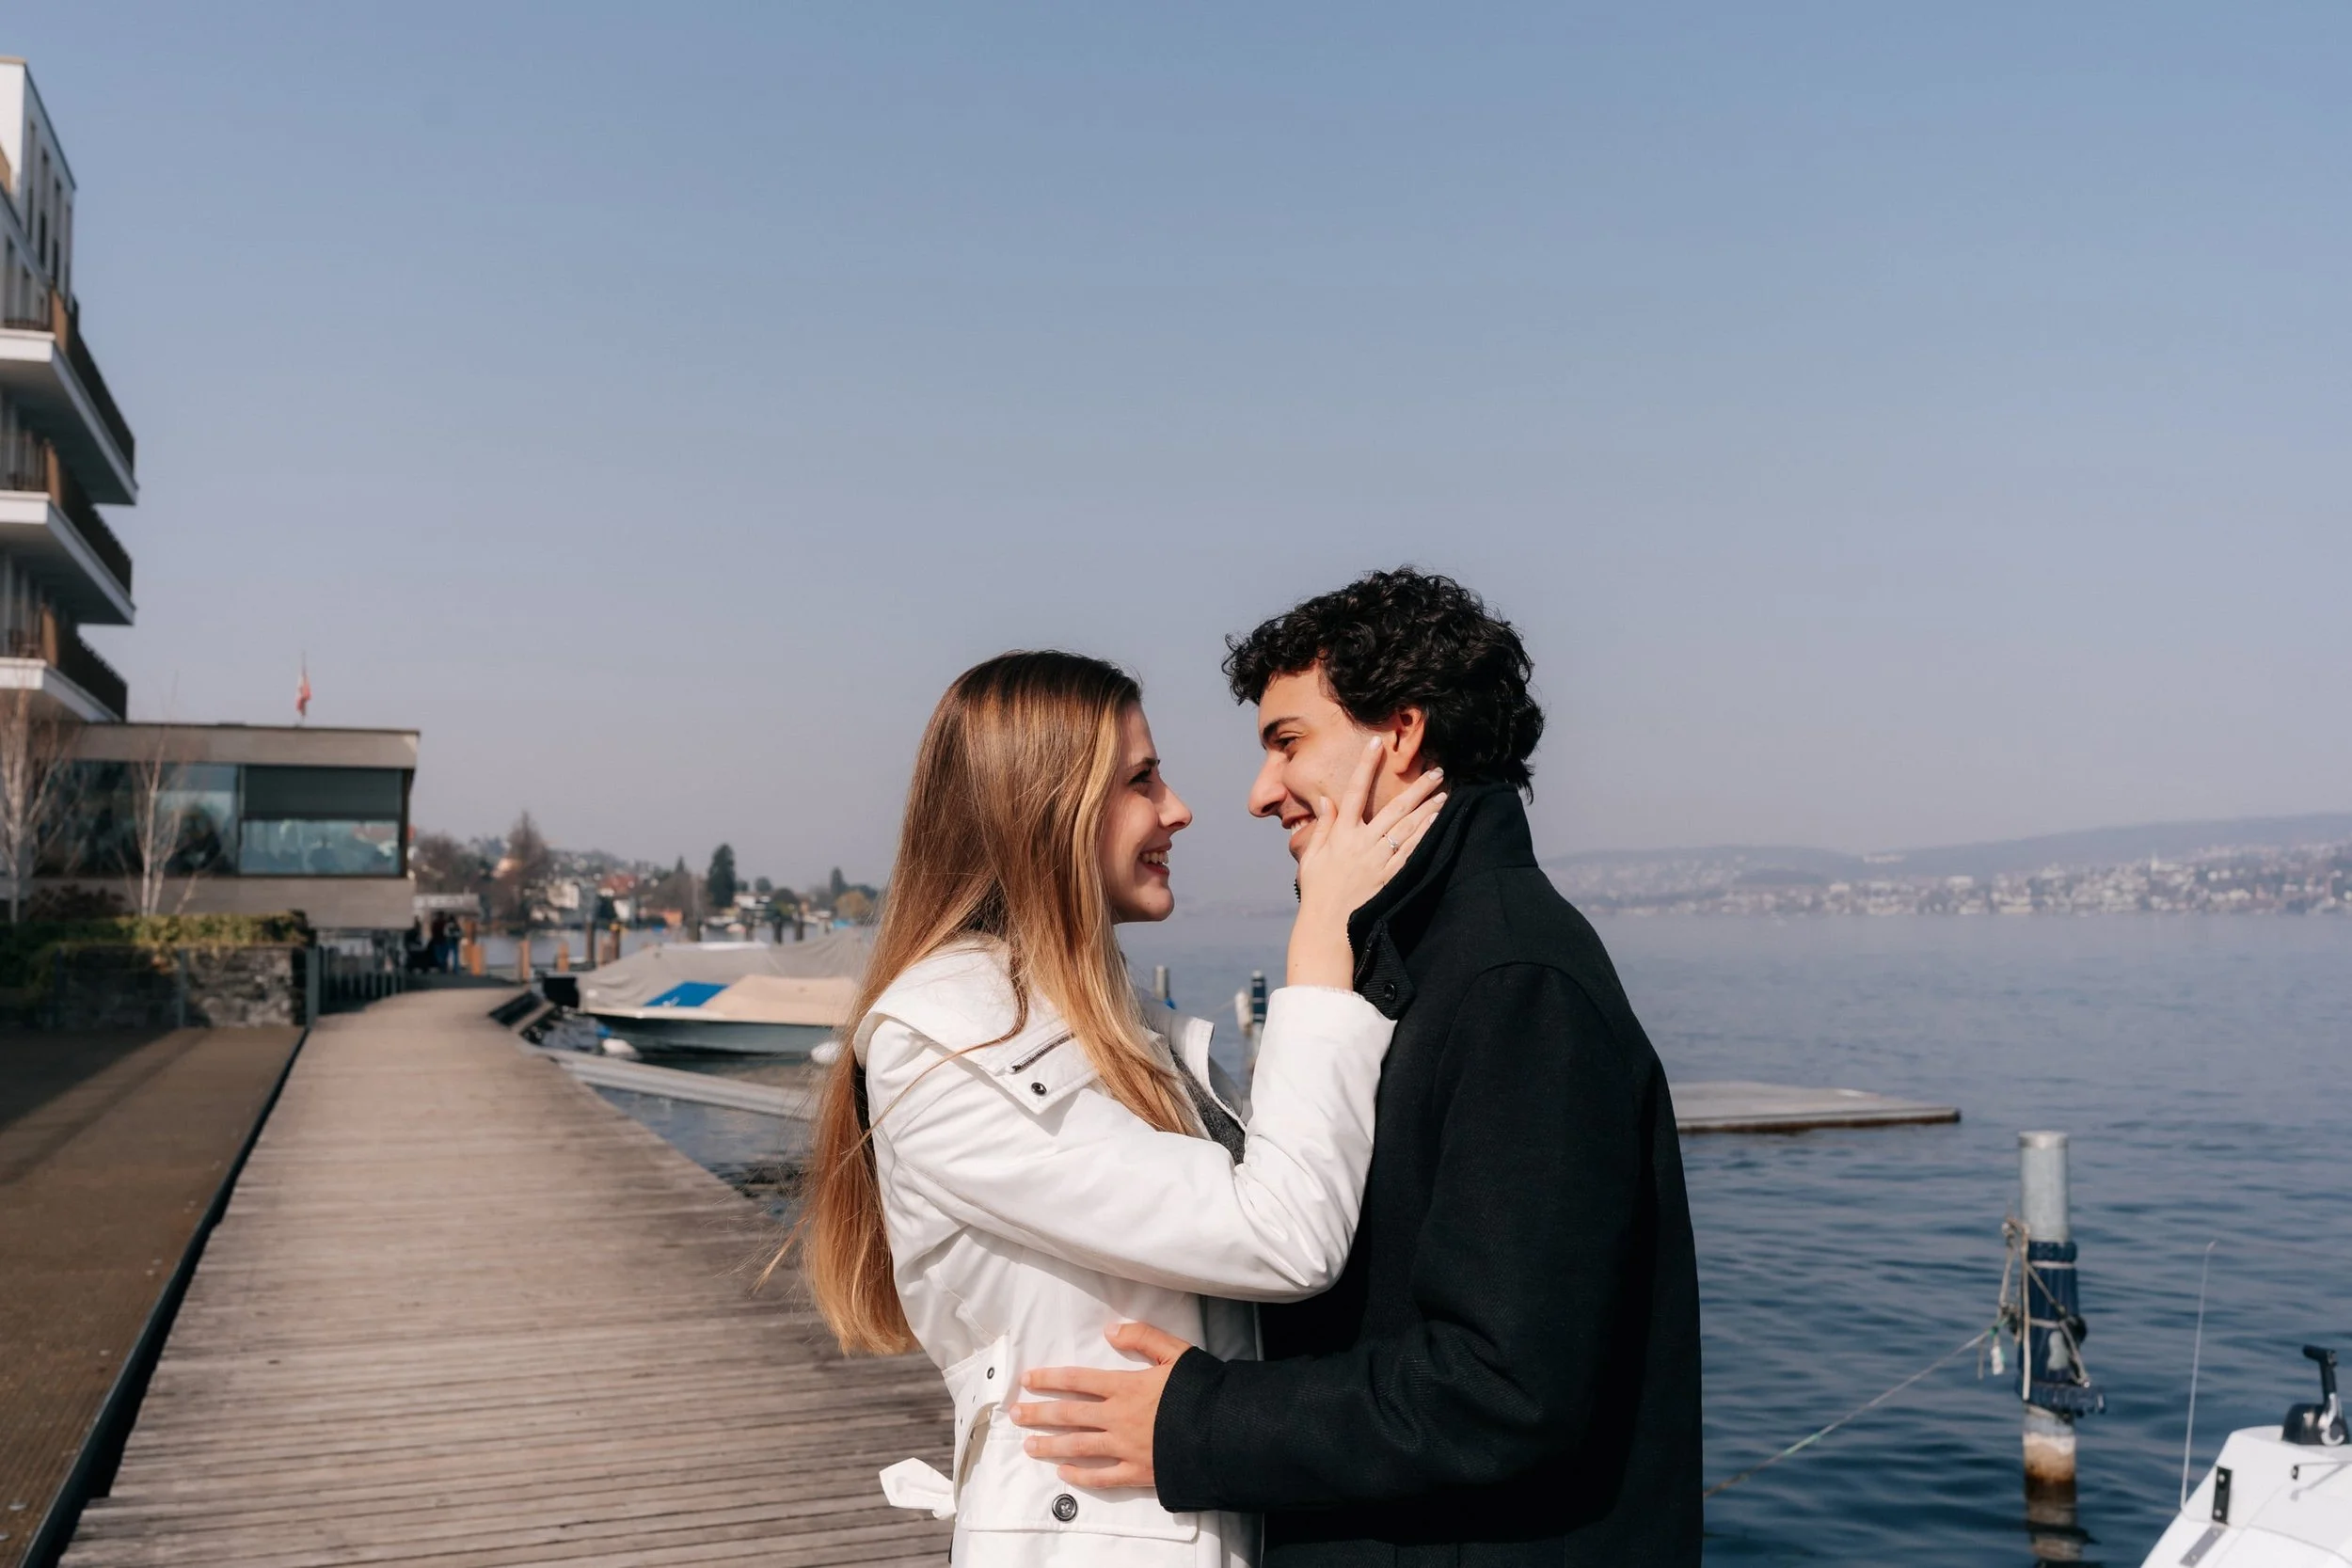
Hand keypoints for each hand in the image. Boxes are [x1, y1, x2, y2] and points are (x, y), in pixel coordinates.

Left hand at [1009, 1321, 1190, 1488]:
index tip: (1028, 1380)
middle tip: (1015, 1414)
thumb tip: (1110, 1331)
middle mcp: (1118, 1417)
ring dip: (1050, 1445)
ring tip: (1028, 1445)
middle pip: (1069, 1415)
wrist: (1223, 1432)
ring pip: (1078, 1446)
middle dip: (1039, 1413)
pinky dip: (1080, 1476)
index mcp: (1126, 1387)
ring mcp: (1125, 1447)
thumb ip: (1143, 1337)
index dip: (1050, 1379)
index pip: (1078, 1381)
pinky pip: (1102, 1476)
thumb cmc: (1202, 1390)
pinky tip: (1063, 1473)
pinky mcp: (1137, 1472)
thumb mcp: (1177, 1352)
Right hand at [1289, 740, 1445, 988]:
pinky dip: (1424, 836)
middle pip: (1394, 808)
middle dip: (1418, 788)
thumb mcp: (1312, 856)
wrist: (1327, 926)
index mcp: (1340, 834)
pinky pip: (1411, 852)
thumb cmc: (1317, 891)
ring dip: (1428, 809)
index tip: (1377, 744)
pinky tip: (1437, 823)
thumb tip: (1327, 800)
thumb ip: (1322, 826)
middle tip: (1437, 771)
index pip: (1353, 791)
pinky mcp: (1389, 877)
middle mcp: (1361, 843)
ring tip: (1445, 794)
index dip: (1365, 766)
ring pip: (1408, 828)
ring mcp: (1377, 860)